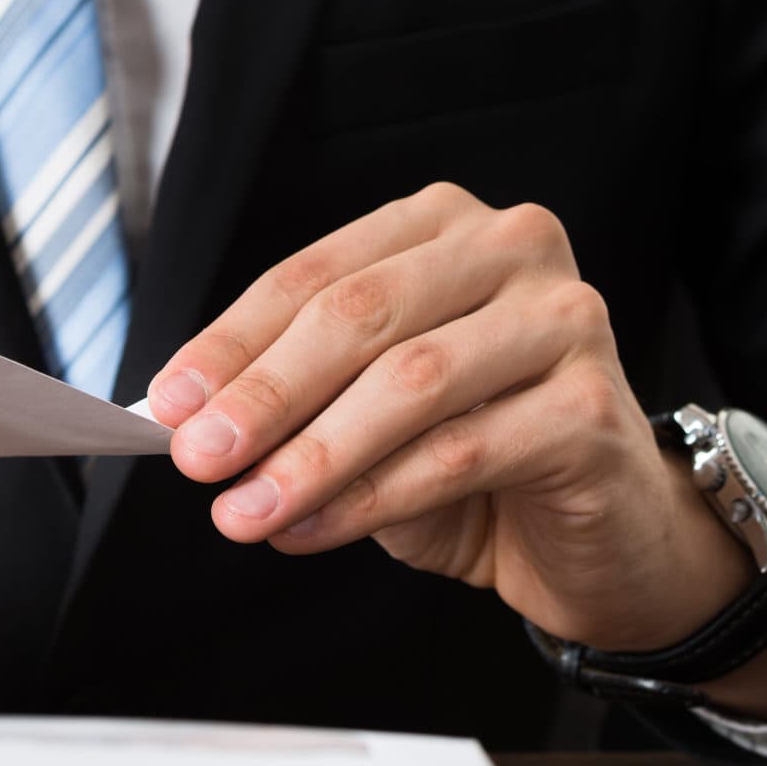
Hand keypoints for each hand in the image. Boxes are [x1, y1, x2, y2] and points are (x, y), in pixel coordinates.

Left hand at [144, 184, 766, 718]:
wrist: (599, 538)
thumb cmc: (478, 460)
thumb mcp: (366, 416)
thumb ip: (295, 400)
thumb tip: (188, 421)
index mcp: (442, 227)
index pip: (316, 275)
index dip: (231, 342)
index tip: (167, 404)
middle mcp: (512, 249)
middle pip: (360, 314)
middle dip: (264, 393)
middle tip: (196, 458)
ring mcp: (564, 320)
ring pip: (410, 381)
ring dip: (311, 454)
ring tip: (244, 511)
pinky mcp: (596, 406)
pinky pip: (461, 450)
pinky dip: (372, 496)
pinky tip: (312, 529)